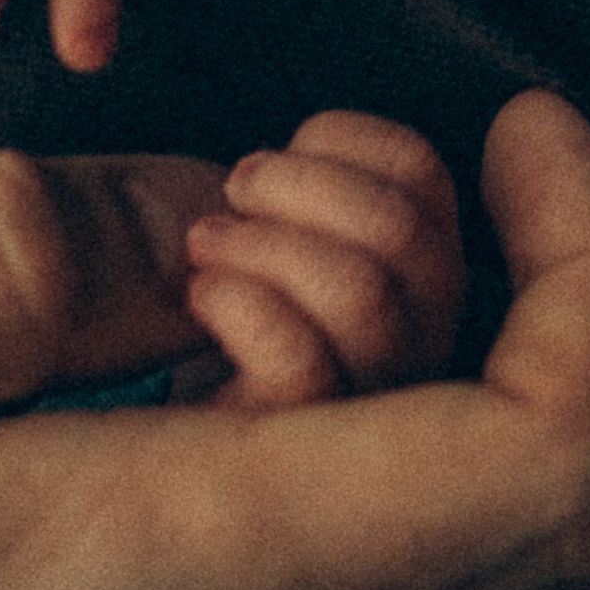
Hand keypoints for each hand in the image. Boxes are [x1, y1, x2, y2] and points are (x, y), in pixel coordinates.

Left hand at [182, 108, 466, 407]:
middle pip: (400, 228)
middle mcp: (419, 341)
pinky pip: (297, 363)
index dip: (338, 140)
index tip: (282, 154)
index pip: (421, 173)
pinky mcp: (304, 449)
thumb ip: (315, 178)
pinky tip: (205, 297)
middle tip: (238, 192)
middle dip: (299, 184)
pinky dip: (238, 304)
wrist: (168, 412)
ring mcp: (371, 405)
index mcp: (421, 272)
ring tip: (209, 244)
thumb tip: (296, 154)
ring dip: (266, 245)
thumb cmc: (222, 294)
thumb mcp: (287, 221)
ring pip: (360, 292)